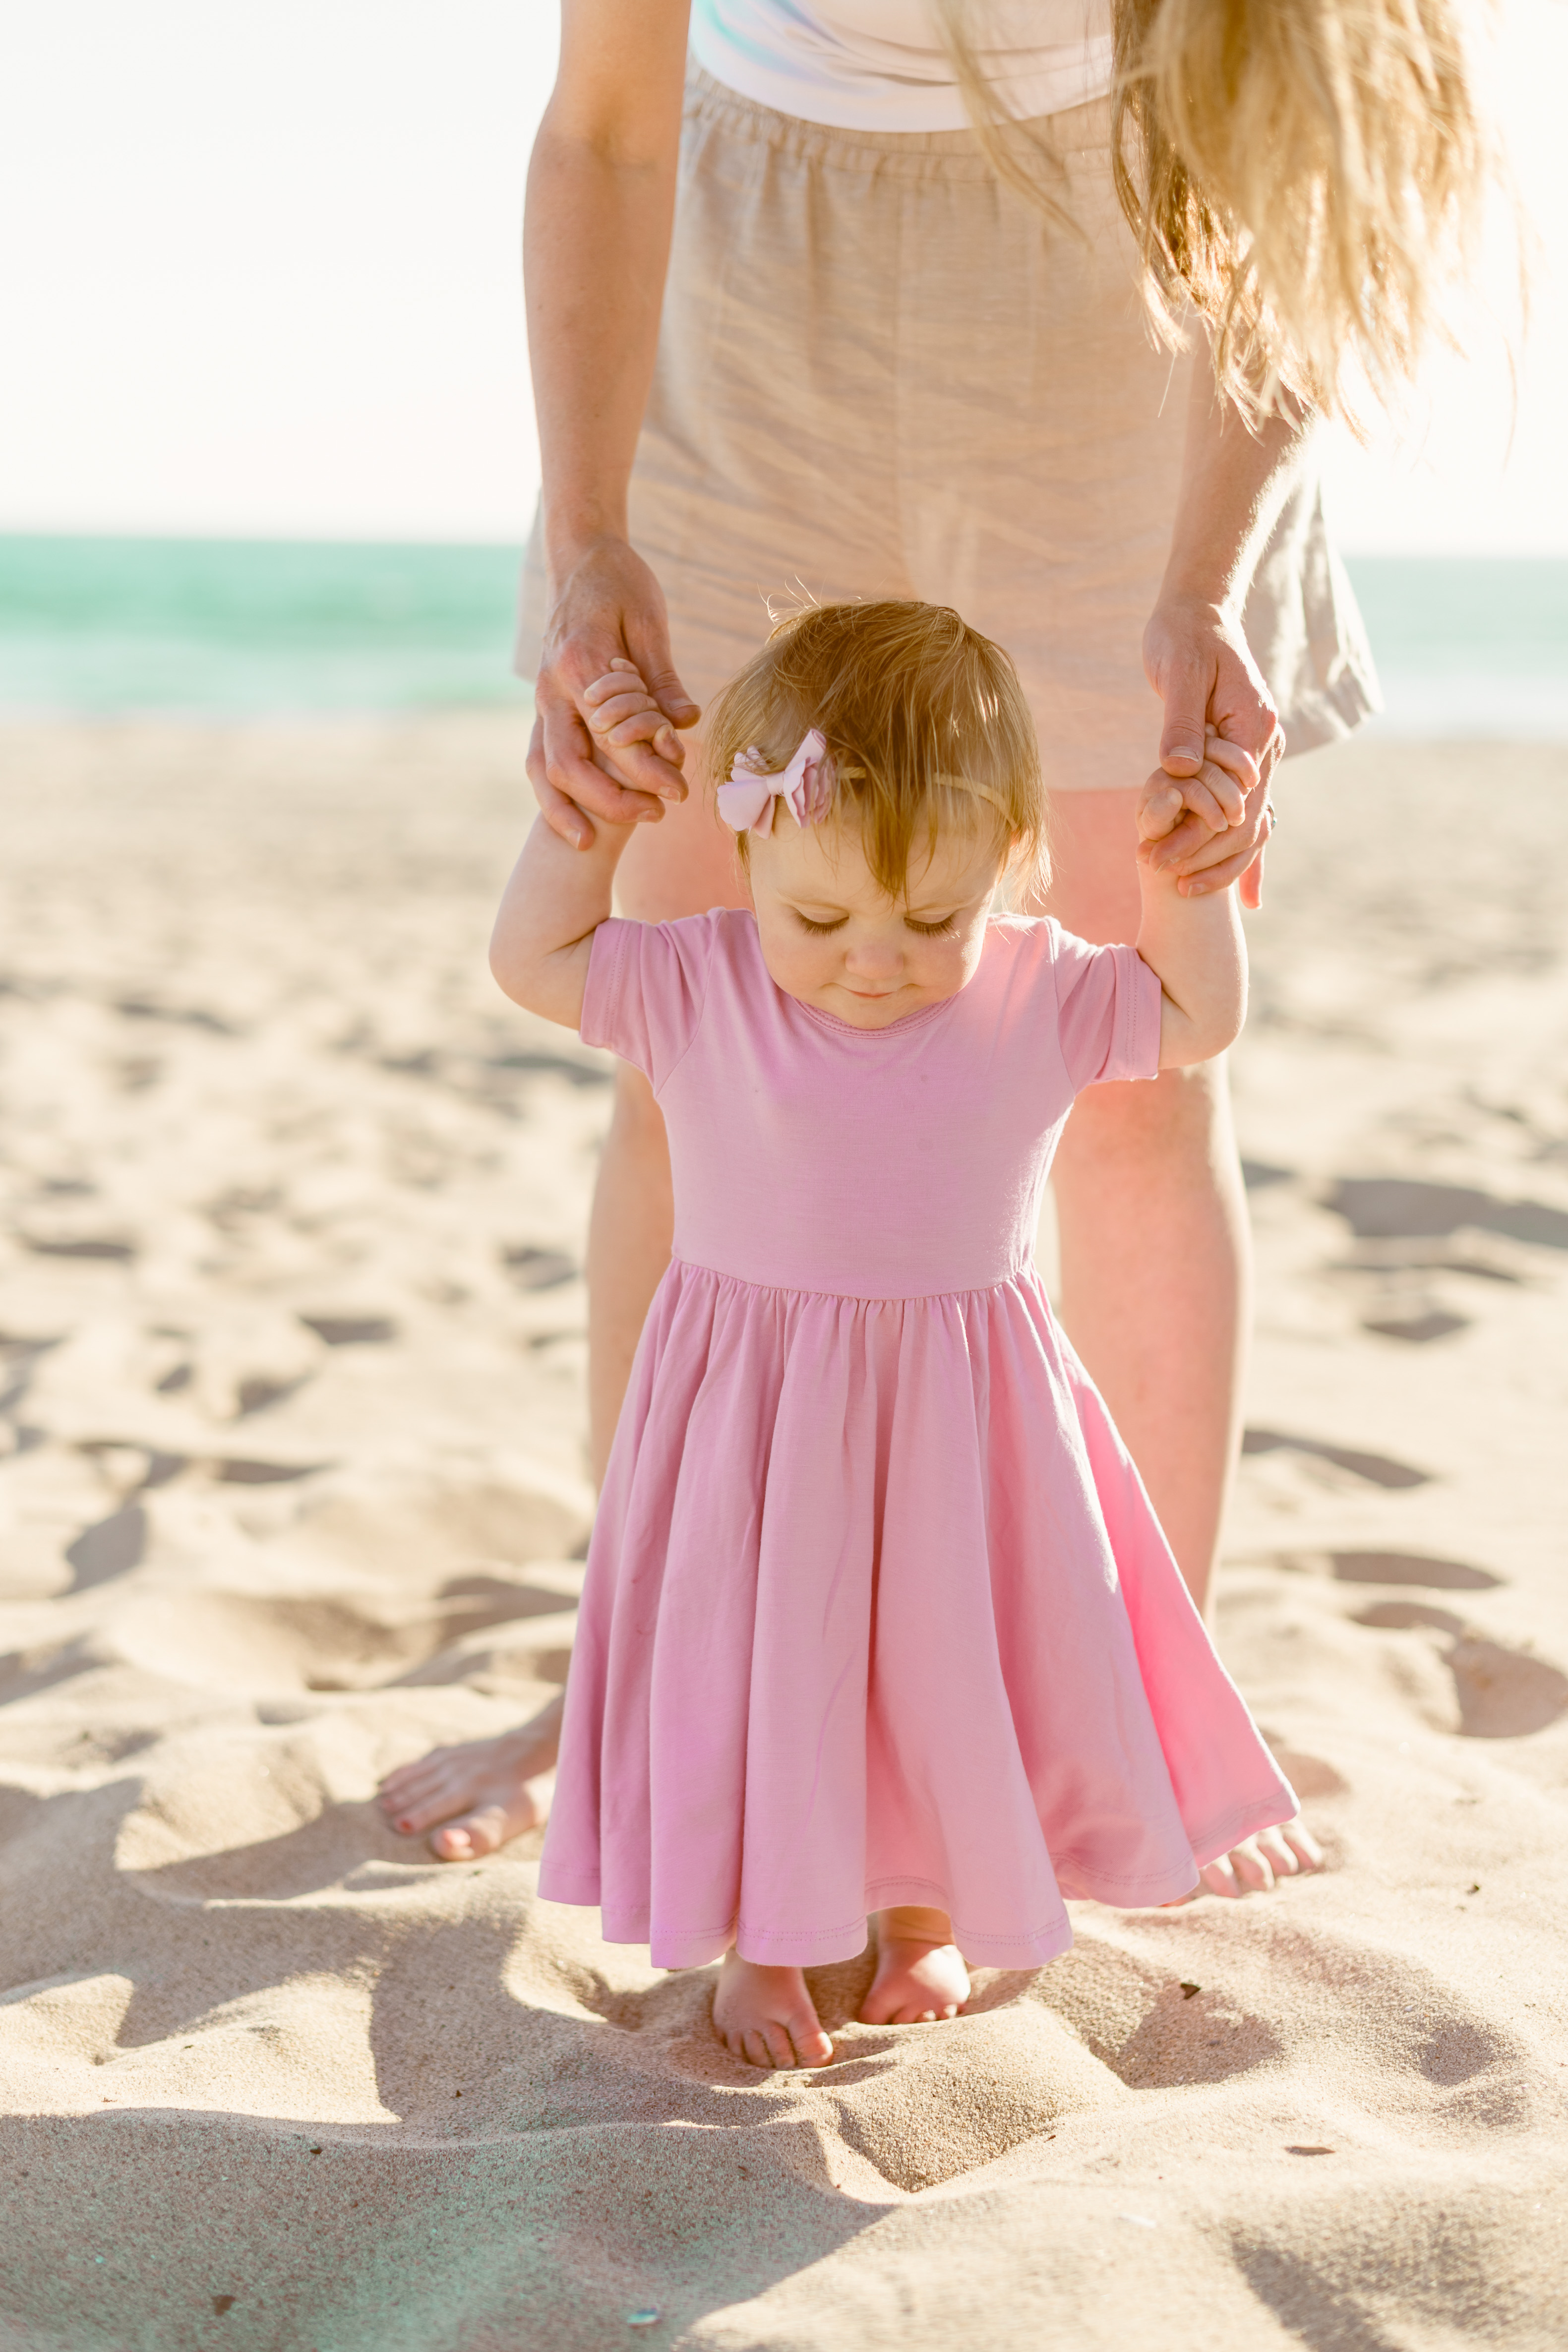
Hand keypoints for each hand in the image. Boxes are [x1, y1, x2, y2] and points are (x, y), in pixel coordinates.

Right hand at [528, 535, 700, 849]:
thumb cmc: (622, 584)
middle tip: (659, 814)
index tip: (680, 788)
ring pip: (543, 768)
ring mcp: (541, 699)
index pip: (613, 733)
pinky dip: (553, 796)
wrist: (581, 558)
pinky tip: (578, 823)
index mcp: (580, 662)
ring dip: (572, 808)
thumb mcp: (650, 622)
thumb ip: (663, 678)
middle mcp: (551, 687)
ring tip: (605, 837)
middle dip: (612, 799)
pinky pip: (538, 760)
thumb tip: (686, 724)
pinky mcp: (544, 707)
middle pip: (570, 763)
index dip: (647, 768)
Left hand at [1143, 594, 1285, 909]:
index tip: (1160, 857)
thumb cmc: (1184, 638)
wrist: (1197, 614)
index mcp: (1255, 726)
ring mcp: (1256, 754)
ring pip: (1249, 822)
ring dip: (1218, 858)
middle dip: (1203, 853)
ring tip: (1181, 890)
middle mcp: (1265, 744)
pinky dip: (1242, 850)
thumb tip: (1180, 770)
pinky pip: (1245, 810)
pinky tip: (1245, 896)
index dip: (1199, 833)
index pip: (1235, 797)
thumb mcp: (1178, 674)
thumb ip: (1180, 723)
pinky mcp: (1240, 758)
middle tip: (1157, 873)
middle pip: (1246, 818)